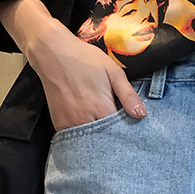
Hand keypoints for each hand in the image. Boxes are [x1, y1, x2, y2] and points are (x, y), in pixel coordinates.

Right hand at [0, 0, 146, 131]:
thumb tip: (141, 115)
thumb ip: (128, 95)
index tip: (129, 124)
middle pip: (105, 138)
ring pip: (90, 140)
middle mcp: (85, 120)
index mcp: (101, 108)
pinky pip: (75, 136)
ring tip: (102, 123)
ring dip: (98, 136)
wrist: (53, 53)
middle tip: (115, 124)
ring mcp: (70, 123)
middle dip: (113, 135)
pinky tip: (88, 123)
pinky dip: (84, 134)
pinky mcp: (59, 124)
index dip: (127, 129)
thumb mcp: (113, 72)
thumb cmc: (85, 60)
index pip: (120, 131)